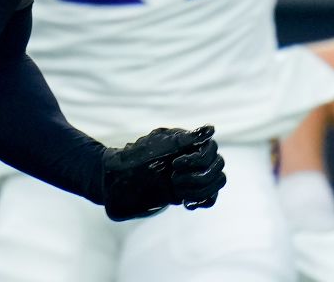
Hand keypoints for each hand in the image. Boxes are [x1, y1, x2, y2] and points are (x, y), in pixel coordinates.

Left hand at [101, 125, 225, 220]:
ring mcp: (190, 175)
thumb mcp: (158, 147)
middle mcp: (191, 157)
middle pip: (218, 165)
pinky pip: (210, 197)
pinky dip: (203, 200)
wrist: (115, 183)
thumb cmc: (134, 160)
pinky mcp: (187, 193)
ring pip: (217, 181)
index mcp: (186, 142)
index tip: (175, 164)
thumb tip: (211, 129)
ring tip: (177, 191)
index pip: (212, 148)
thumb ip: (185, 139)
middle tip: (173, 178)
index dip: (198, 158)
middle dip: (199, 175)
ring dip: (200, 188)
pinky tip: (187, 204)